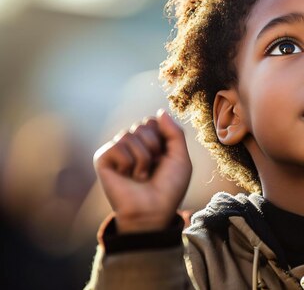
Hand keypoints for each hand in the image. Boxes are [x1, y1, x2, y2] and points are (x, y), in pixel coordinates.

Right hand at [93, 109, 191, 233]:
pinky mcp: (103, 159)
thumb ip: (174, 133)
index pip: (154, 121)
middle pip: (143, 125)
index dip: (164, 138)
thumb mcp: (180, 158)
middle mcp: (132, 144)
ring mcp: (117, 151)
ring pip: (130, 134)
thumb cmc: (168, 188)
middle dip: (154, 147)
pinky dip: (128, 162)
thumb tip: (159, 111)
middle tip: (153, 168)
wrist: (153, 211)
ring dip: (143, 158)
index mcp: (150, 142)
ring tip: (142, 175)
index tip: (165, 158)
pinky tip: (128, 176)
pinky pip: (117, 146)